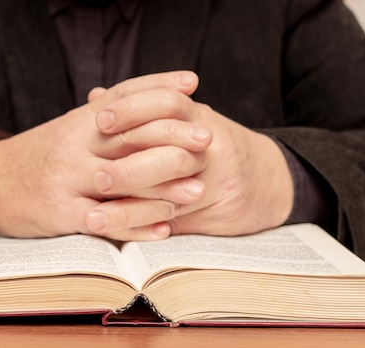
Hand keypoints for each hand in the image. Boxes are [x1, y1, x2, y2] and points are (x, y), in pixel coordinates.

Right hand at [0, 71, 210, 239]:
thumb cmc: (39, 156)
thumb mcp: (68, 129)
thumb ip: (104, 116)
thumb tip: (145, 100)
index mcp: (77, 122)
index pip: (121, 97)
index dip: (157, 87)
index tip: (191, 85)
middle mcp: (72, 147)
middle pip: (126, 138)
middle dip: (170, 137)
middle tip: (207, 139)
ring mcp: (64, 181)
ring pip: (118, 182)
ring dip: (160, 187)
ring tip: (197, 190)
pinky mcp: (58, 214)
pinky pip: (103, 222)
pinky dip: (135, 226)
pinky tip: (163, 228)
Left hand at [87, 82, 293, 236]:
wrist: (270, 180)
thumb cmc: (214, 147)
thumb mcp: (185, 121)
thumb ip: (141, 113)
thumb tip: (94, 96)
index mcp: (197, 116)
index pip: (166, 103)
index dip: (132, 109)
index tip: (100, 119)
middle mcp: (208, 144)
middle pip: (169, 153)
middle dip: (129, 166)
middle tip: (97, 179)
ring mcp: (214, 178)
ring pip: (168, 193)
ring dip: (129, 208)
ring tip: (94, 219)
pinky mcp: (218, 209)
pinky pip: (177, 218)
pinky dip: (147, 227)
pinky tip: (122, 235)